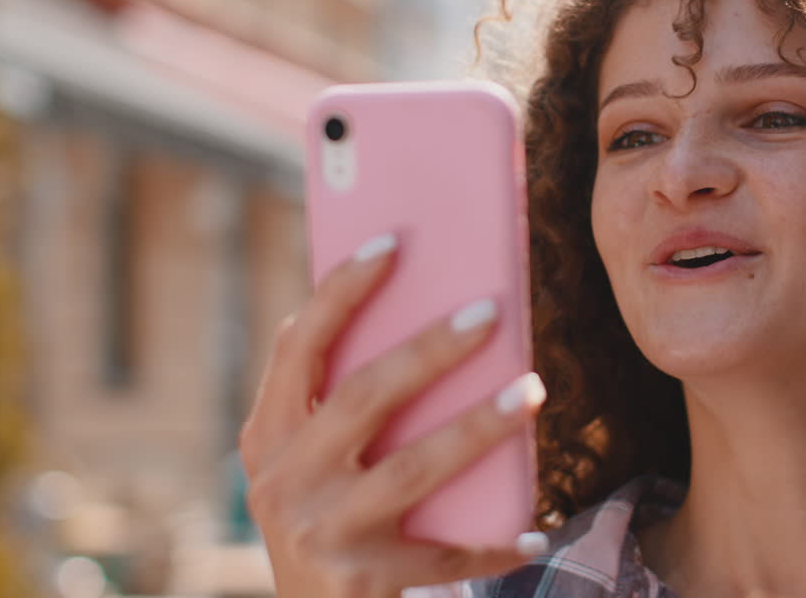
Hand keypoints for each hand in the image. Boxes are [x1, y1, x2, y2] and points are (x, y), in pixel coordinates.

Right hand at [239, 234, 547, 595]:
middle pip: (363, 397)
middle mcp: (283, 481)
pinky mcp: (362, 582)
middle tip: (492, 312)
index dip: (341, 292)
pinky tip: (535, 531)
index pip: (299, 347)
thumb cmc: (330, 518)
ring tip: (530, 391)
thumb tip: (427, 315)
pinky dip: (494, 543)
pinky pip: (445, 555)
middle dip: (429, 350)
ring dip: (478, 428)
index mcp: (270, 436)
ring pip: (412, 468)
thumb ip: (341, 403)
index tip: (392, 242)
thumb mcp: (312, 463)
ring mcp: (320, 533)